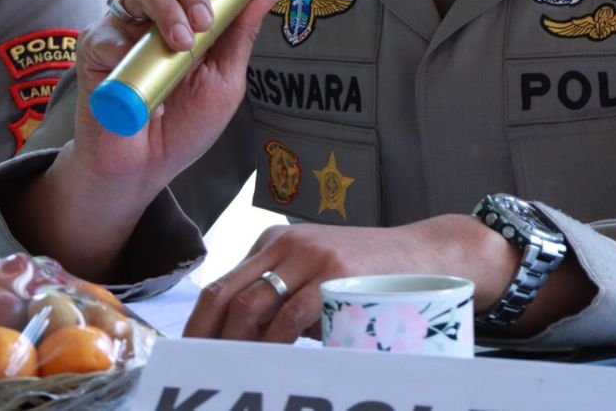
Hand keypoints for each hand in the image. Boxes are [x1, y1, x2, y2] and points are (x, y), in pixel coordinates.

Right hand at [14, 0, 278, 279]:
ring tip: (182, 45)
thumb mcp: (224, 79)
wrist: (145, 167)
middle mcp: (153, 9)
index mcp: (187, 10)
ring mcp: (122, 25)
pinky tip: (142, 65)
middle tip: (205, 19)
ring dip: (167, 9)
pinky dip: (129, 41)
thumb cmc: (184, 124)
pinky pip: (109, 26)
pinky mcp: (94, 47)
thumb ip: (240, 34)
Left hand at [184, 215, 520, 342]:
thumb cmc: (370, 273)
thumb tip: (241, 344)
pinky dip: (273, 344)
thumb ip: (282, 296)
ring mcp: (310, 256)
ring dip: (233, 347)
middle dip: (204, 339)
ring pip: (250, 306)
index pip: (220, 286)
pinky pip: (291, 315)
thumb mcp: (317, 274)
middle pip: (224, 295)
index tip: (188, 358)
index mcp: (272, 242)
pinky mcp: (335, 274)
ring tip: (227, 374)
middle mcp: (284, 243)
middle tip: (196, 372)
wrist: (428, 254)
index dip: (198, 326)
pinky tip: (269, 363)